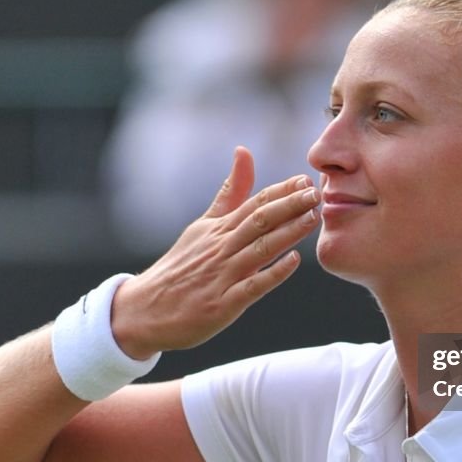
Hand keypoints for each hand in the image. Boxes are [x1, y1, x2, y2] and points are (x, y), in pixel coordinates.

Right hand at [111, 147, 319, 356]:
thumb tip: (244, 152)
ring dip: (287, 232)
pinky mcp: (223, 304)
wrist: (145, 309)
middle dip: (289, 205)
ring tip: (312, 218)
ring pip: (260, 249)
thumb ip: (229, 193)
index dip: (280, 191)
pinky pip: (252, 287)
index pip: (253, 203)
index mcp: (217, 229)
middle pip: (259, 221)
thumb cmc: (181, 267)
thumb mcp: (202, 226)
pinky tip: (294, 262)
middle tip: (316, 192)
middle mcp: (221, 248)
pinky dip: (273, 274)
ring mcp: (222, 276)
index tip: (304, 179)